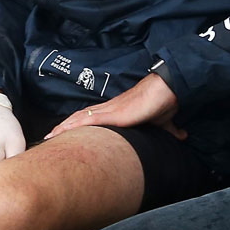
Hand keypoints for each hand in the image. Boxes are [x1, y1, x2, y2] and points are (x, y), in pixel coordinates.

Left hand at [45, 73, 184, 140]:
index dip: (77, 126)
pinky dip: (74, 126)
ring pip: (79, 119)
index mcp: (116, 112)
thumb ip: (169, 129)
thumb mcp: (164, 122)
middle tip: (48, 138)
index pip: (91, 119)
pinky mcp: (113, 115)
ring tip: (49, 137)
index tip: (64, 135)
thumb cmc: (162, 102)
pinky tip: (63, 132)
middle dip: (64, 128)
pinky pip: (88, 120)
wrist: (167, 91)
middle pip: (79, 118)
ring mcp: (109, 111)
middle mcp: (108, 110)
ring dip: (63, 128)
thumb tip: (182, 135)